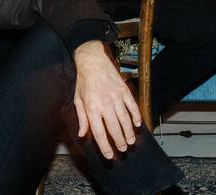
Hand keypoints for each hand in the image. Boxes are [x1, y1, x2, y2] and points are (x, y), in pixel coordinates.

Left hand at [72, 41, 142, 159]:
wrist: (93, 60)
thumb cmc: (84, 81)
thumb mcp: (78, 100)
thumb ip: (82, 119)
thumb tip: (83, 135)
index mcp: (91, 108)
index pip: (99, 132)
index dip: (105, 146)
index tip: (109, 155)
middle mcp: (105, 104)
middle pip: (114, 128)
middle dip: (119, 141)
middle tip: (123, 149)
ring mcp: (116, 97)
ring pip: (125, 120)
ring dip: (129, 132)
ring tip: (131, 141)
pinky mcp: (124, 91)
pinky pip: (132, 106)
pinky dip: (136, 116)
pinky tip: (138, 124)